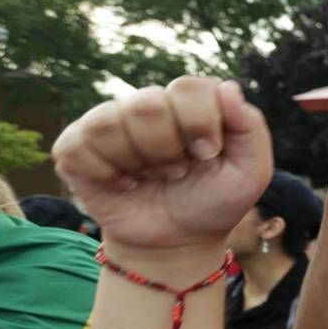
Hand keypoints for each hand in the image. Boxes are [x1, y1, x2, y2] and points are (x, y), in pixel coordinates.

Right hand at [53, 78, 271, 253]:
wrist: (178, 241)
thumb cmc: (215, 201)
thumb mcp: (251, 172)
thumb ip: (250, 127)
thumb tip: (227, 88)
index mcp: (190, 102)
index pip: (187, 87)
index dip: (199, 123)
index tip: (208, 154)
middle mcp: (147, 104)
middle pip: (146, 103)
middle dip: (168, 149)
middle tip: (178, 171)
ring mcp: (108, 123)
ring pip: (107, 123)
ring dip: (137, 163)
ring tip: (152, 177)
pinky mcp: (76, 147)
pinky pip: (77, 147)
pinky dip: (105, 174)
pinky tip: (123, 184)